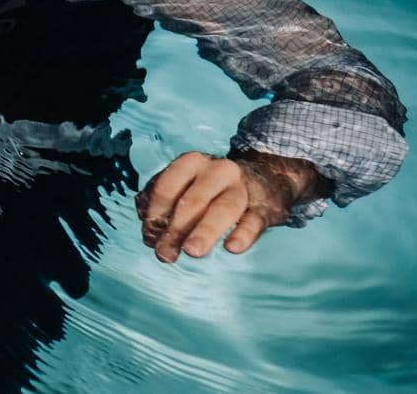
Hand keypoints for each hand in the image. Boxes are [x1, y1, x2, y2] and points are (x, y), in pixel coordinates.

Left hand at [134, 149, 332, 262]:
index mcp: (193, 163)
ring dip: (206, 230)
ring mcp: (243, 188)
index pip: (167, 185)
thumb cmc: (212, 187)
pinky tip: (231, 248)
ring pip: (224, 208)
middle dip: (176, 228)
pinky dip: (243, 234)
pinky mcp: (264, 208)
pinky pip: (254, 221)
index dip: (155, 211)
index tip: (149, 234)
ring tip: (192, 251)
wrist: (267, 179)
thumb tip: (150, 234)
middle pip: (194, 200)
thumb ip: (163, 205)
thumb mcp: (186, 185)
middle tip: (164, 253)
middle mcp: (219, 170)